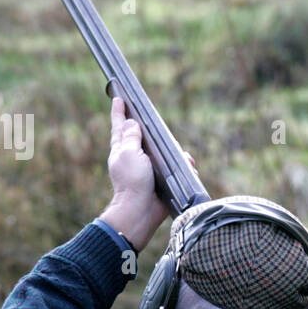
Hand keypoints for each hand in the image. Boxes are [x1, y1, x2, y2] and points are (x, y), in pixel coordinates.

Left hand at [97, 96, 171, 251]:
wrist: (141, 211)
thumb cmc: (132, 181)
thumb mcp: (129, 154)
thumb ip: (131, 137)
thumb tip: (133, 123)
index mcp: (122, 149)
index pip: (120, 125)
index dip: (119, 111)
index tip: (118, 97)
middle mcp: (134, 157)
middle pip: (144, 136)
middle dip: (155, 132)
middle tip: (161, 131)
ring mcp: (148, 168)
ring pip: (164, 151)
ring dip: (175, 152)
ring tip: (183, 157)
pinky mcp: (161, 179)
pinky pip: (176, 167)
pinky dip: (183, 166)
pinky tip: (189, 166)